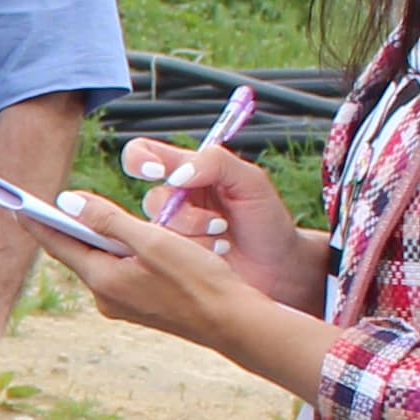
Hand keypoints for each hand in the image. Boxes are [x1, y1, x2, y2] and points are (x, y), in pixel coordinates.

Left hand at [58, 189, 272, 351]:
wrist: (233, 322)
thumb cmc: (198, 279)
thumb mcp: (153, 241)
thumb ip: (109, 220)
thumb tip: (68, 202)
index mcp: (103, 280)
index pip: (59, 244)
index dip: (37, 222)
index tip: (16, 204)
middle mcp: (106, 297)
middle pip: (78, 254)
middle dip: (66, 228)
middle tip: (45, 205)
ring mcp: (123, 305)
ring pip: (100, 263)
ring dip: (96, 239)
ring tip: (84, 216)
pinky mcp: (141, 307)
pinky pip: (119, 273)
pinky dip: (117, 253)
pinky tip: (126, 240)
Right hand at [119, 135, 311, 309]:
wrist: (279, 267)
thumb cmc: (267, 219)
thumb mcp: (251, 181)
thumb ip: (216, 162)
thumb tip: (175, 175)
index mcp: (187, 171)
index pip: (143, 153)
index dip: (139, 159)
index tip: (158, 172)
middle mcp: (173, 199)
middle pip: (152, 199)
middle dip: (186, 215)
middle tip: (219, 223)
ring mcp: (171, 231)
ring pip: (157, 230)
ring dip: (194, 237)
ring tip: (223, 241)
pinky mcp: (172, 259)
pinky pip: (164, 255)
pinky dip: (194, 255)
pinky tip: (218, 255)